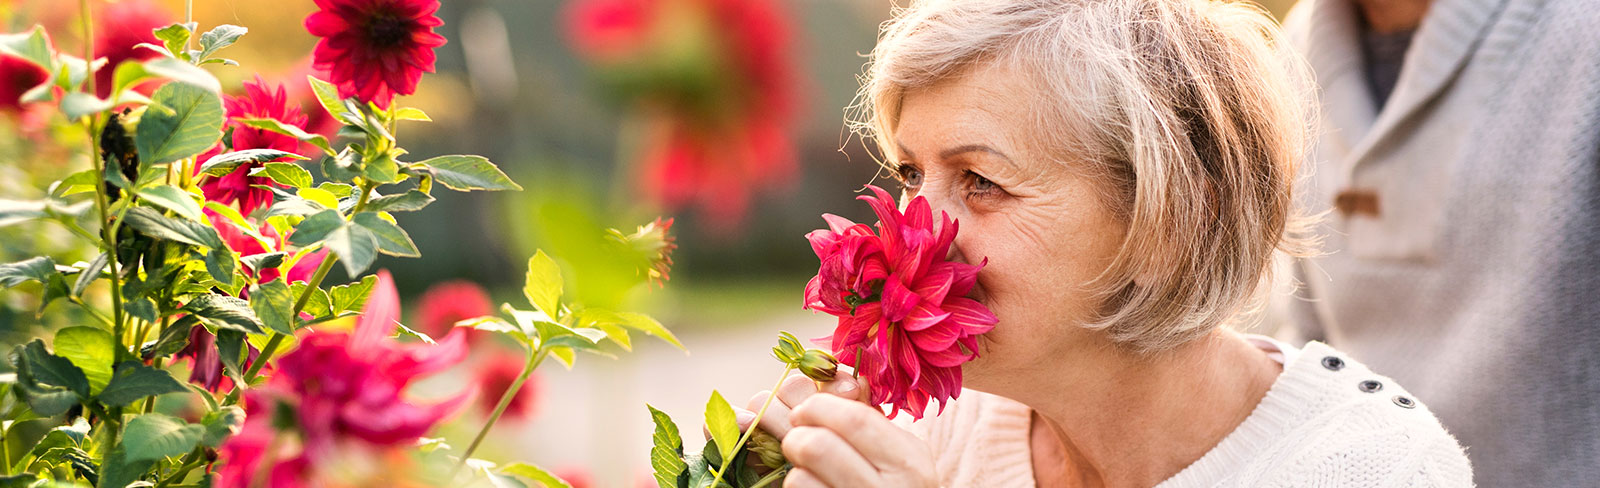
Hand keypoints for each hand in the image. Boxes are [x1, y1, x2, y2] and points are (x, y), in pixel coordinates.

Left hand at [739, 372, 937, 487]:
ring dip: (793, 469)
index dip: (817, 405)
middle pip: (816, 445)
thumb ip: (860, 413)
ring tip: (805, 469)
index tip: (804, 409)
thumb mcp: (894, 448)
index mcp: (907, 460)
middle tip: (796, 438)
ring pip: (798, 478)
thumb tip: (811, 378)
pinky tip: (811, 487)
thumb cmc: (893, 480)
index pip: (852, 418)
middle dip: (795, 434)